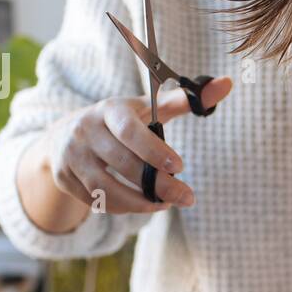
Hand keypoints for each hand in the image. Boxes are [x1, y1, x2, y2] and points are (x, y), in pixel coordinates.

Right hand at [38, 77, 231, 214]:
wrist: (64, 134)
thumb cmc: (120, 121)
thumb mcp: (146, 107)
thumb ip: (184, 100)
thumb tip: (227, 83)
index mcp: (109, 109)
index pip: (129, 130)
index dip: (154, 150)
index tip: (179, 166)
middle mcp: (85, 130)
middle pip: (123, 164)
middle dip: (157, 185)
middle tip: (187, 197)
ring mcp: (71, 156)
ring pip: (107, 189)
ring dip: (140, 203)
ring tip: (166, 205)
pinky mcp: (64, 178)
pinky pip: (97, 201)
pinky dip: (123, 208)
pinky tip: (142, 205)